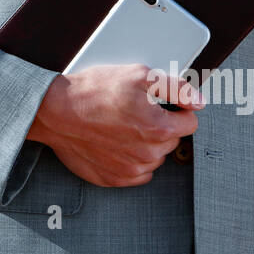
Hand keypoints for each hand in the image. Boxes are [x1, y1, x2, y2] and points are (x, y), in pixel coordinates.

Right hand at [26, 64, 202, 186]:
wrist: (55, 111)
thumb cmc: (93, 91)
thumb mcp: (138, 75)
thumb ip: (175, 88)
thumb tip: (198, 101)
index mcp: (159, 128)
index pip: (190, 123)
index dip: (177, 109)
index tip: (161, 104)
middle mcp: (148, 154)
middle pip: (171, 140)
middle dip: (160, 125)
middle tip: (135, 110)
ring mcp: (131, 169)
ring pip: (154, 157)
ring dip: (146, 143)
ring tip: (122, 124)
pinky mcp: (114, 178)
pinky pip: (137, 172)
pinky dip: (131, 159)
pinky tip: (115, 141)